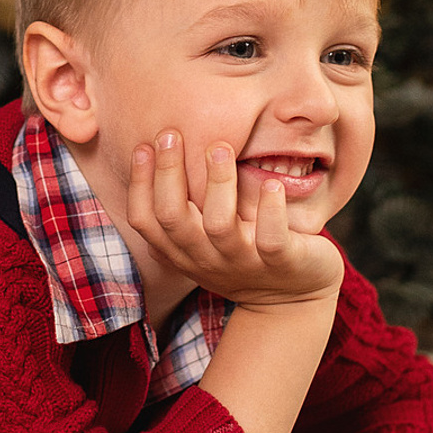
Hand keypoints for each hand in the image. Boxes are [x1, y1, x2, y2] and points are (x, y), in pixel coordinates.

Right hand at [127, 131, 341, 307]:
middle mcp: (206, 258)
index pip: (146, 221)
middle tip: (171, 134)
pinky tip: (272, 184)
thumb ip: (182, 214)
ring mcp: (243, 261)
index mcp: (183, 251)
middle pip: (173, 217)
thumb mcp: (204, 242)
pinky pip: (271, 239)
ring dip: (218, 184)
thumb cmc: (244, 256)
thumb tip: (148, 161)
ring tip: (219, 148)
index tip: (144, 146)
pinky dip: (270, 211)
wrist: (294, 299)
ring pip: (219, 226)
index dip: (139, 185)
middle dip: (168, 173)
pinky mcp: (280, 262)